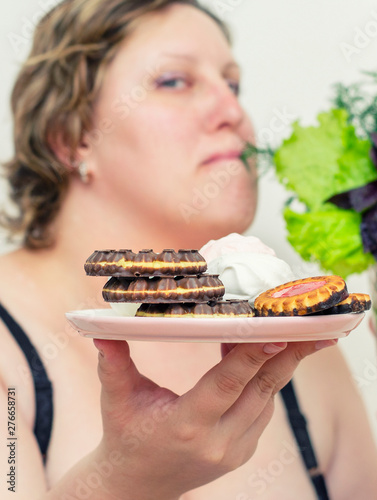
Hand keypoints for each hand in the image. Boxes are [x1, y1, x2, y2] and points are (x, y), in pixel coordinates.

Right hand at [92, 338, 334, 499]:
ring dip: (275, 362)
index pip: (227, 385)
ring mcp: (235, 450)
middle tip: (306, 324)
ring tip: (281, 328)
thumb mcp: (116, 399)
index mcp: (187, 425)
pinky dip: (264, 378)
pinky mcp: (242, 451)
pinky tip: (260, 353)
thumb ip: (113, 364)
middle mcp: (219, 442)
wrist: (136, 484)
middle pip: (260, 389)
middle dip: (286, 354)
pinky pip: (262, 408)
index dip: (252, 356)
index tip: (277, 331)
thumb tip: (102, 331)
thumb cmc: (125, 436)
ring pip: (266, 397)